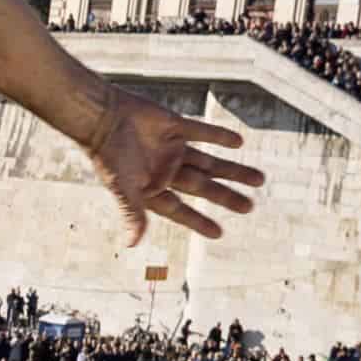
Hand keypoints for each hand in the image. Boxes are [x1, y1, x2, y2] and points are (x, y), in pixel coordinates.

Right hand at [85, 88, 264, 245]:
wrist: (101, 115)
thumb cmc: (107, 155)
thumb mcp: (122, 187)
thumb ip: (133, 213)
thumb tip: (132, 245)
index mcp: (153, 189)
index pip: (180, 209)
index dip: (199, 221)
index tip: (219, 233)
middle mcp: (165, 170)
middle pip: (203, 187)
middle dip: (226, 196)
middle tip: (250, 207)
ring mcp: (171, 148)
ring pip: (209, 162)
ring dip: (232, 169)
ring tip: (259, 179)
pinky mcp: (174, 126)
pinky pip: (202, 132)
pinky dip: (219, 137)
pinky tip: (238, 143)